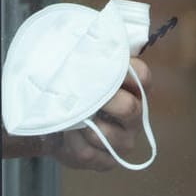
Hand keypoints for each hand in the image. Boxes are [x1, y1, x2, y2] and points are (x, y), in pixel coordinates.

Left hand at [48, 56, 151, 170]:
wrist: (52, 122)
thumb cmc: (73, 89)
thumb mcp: (83, 68)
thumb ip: (93, 54)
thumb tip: (92, 33)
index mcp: (136, 88)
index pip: (143, 76)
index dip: (124, 71)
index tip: (100, 68)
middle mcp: (136, 115)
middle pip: (129, 107)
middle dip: (102, 101)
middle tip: (81, 94)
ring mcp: (124, 140)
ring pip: (105, 134)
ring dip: (81, 124)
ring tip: (68, 115)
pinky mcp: (107, 161)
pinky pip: (89, 154)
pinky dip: (71, 143)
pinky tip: (66, 134)